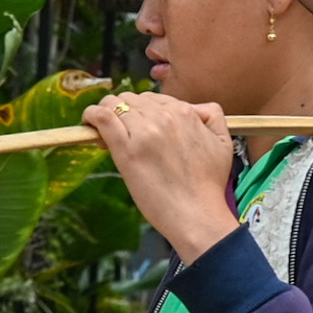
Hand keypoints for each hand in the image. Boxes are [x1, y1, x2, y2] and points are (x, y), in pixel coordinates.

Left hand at [86, 92, 245, 264]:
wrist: (197, 213)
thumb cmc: (209, 185)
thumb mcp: (223, 142)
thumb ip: (212, 116)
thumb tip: (196, 108)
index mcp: (185, 113)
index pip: (154, 99)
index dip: (143, 112)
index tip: (139, 128)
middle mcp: (164, 117)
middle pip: (132, 99)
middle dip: (124, 112)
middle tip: (122, 133)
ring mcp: (144, 132)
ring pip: (114, 104)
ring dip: (106, 113)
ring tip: (103, 131)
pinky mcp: (126, 150)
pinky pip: (103, 118)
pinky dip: (92, 114)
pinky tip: (89, 121)